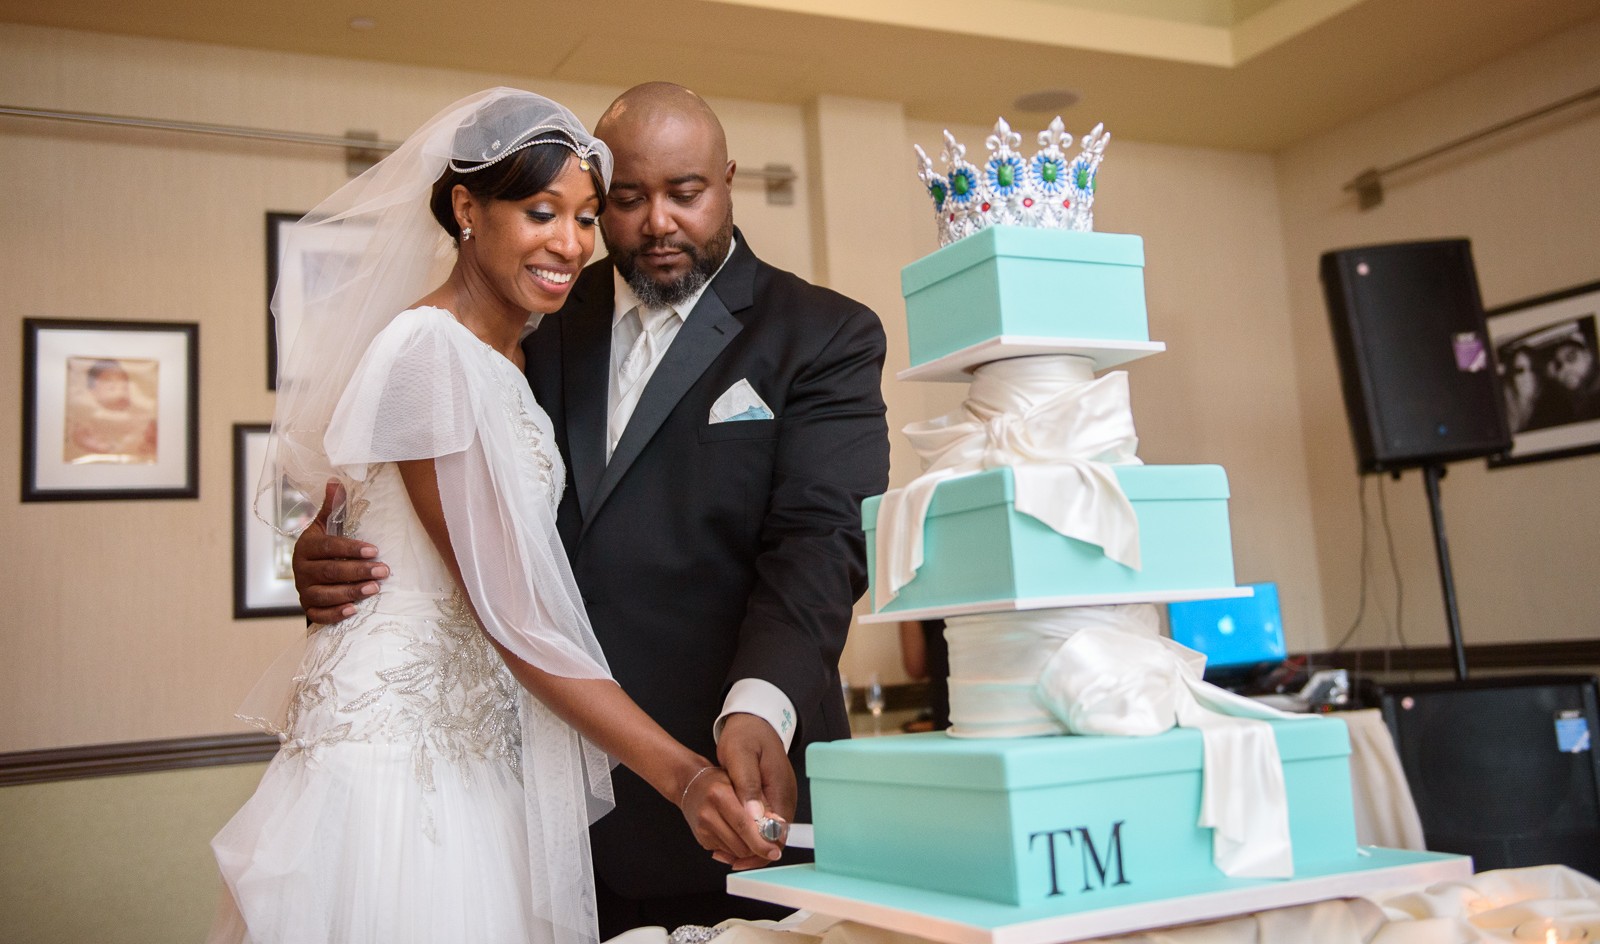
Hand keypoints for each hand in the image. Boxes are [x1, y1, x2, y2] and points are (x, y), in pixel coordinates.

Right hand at [293, 481, 388, 623]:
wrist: (312, 574)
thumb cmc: (326, 546)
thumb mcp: (327, 526)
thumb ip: (333, 507)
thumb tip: (336, 480)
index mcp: (306, 547)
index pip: (328, 547)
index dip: (350, 549)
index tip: (375, 550)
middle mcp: (301, 570)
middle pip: (329, 572)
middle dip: (358, 571)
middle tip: (384, 571)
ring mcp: (303, 591)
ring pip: (325, 594)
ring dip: (351, 592)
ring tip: (375, 589)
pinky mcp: (308, 609)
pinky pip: (319, 615)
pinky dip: (335, 614)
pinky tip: (353, 610)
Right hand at [680, 766, 781, 868]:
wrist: (690, 785)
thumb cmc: (717, 781)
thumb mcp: (739, 780)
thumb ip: (758, 801)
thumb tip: (776, 824)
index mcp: (719, 795)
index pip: (744, 825)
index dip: (762, 842)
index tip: (775, 850)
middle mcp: (708, 814)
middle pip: (740, 844)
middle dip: (758, 849)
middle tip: (770, 847)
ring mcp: (703, 829)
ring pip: (735, 852)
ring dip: (748, 849)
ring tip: (753, 835)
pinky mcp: (702, 840)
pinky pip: (727, 852)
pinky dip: (737, 848)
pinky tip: (738, 835)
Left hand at [717, 713, 796, 869]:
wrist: (754, 721)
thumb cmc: (746, 736)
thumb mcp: (741, 757)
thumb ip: (748, 787)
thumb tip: (755, 817)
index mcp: (781, 790)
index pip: (778, 833)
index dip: (759, 849)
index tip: (737, 858)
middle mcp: (785, 798)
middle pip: (775, 837)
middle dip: (752, 852)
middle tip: (725, 859)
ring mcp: (780, 798)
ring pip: (769, 833)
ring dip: (748, 844)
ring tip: (722, 852)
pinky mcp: (771, 797)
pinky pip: (764, 822)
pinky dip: (748, 832)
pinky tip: (729, 835)